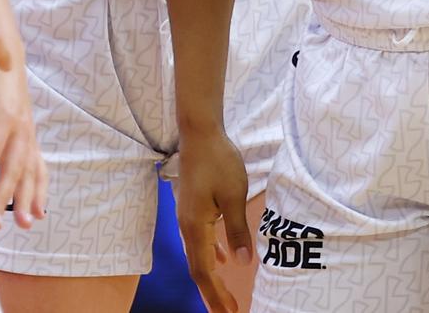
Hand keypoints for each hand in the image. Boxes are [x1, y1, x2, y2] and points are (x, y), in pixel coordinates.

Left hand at [0, 64, 46, 229]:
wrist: (5, 54)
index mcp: (3, 115)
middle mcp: (21, 126)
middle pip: (14, 166)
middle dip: (4, 196)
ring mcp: (29, 133)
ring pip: (31, 170)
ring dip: (28, 198)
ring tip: (25, 224)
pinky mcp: (31, 137)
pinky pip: (39, 166)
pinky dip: (40, 188)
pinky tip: (39, 211)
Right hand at [174, 123, 251, 312]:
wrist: (199, 133)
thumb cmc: (218, 161)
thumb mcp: (234, 196)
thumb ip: (237, 230)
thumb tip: (242, 262)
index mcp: (195, 225)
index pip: (204, 269)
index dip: (215, 293)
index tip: (229, 311)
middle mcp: (186, 225)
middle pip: (198, 267)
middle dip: (213, 292)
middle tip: (229, 312)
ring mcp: (187, 217)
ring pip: (198, 255)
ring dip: (212, 277)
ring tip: (225, 296)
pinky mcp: (192, 208)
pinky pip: (200, 240)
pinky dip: (211, 255)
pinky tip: (223, 260)